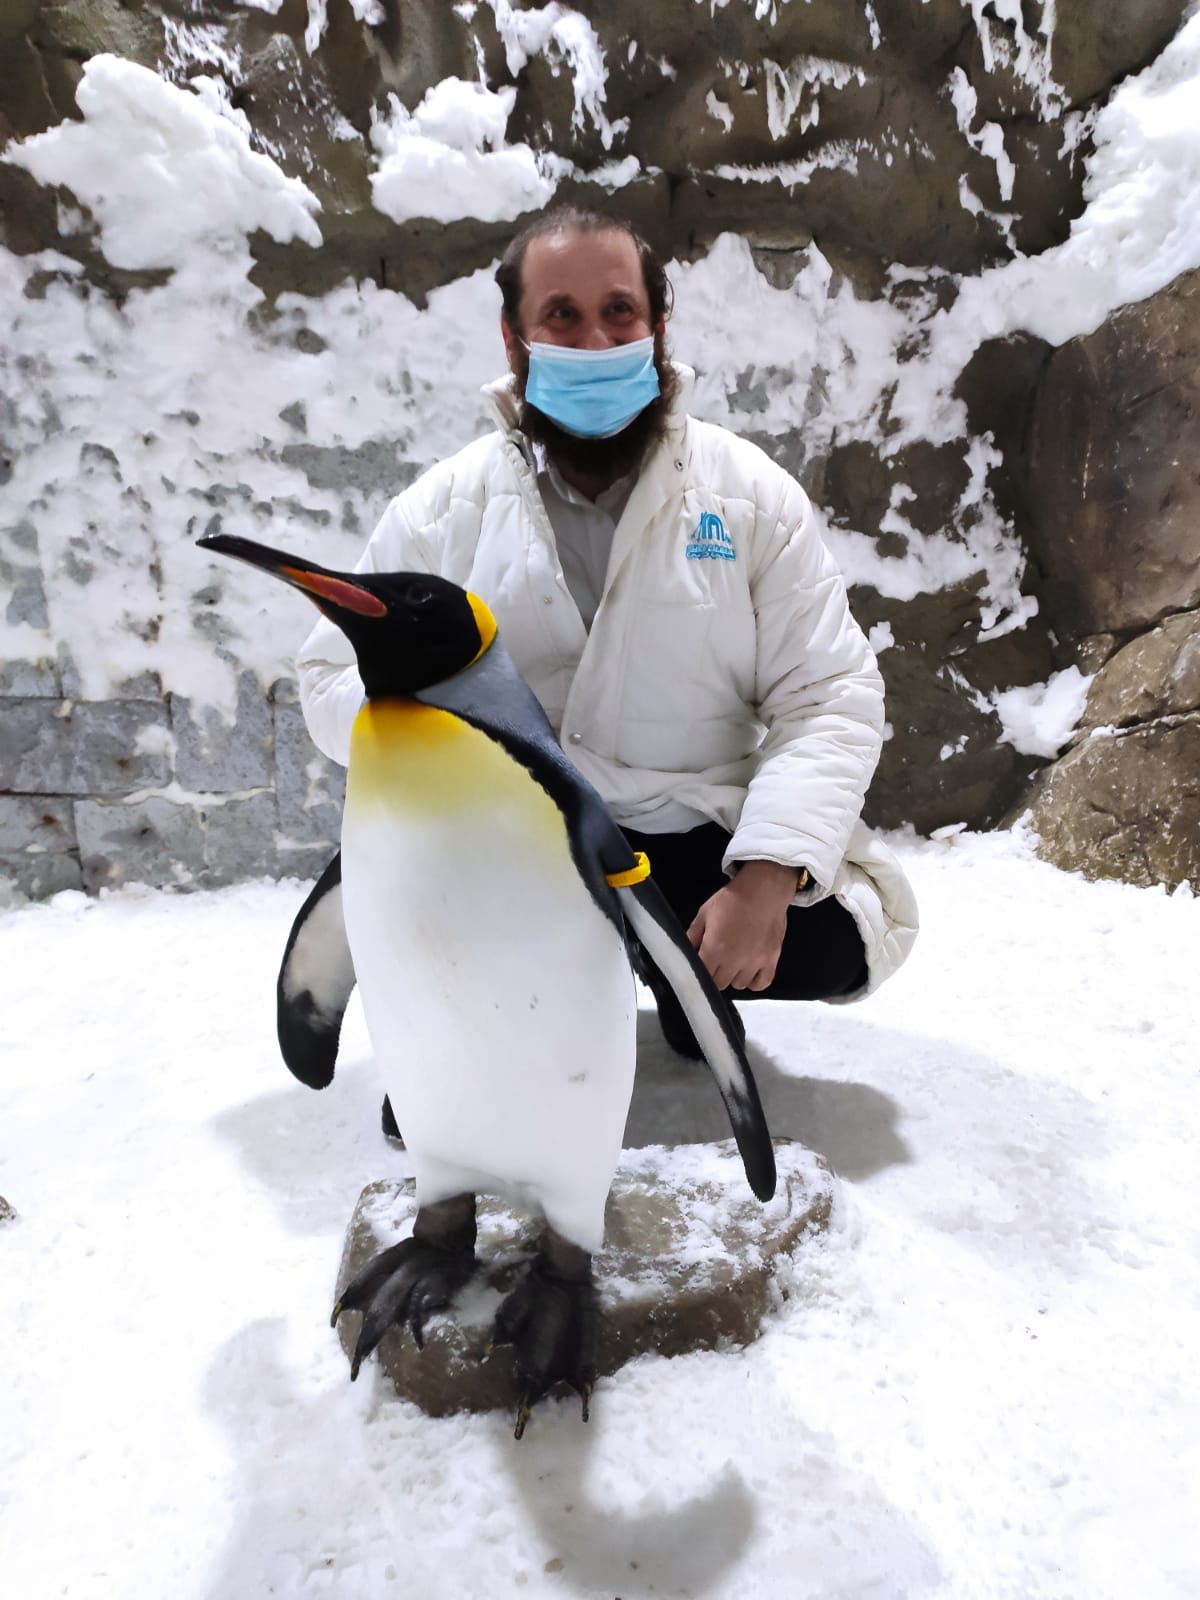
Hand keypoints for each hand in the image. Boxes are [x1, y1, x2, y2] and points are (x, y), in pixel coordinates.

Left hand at [687, 860, 798, 991]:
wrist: (763, 889)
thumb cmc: (733, 899)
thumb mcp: (704, 913)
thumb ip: (691, 936)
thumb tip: (684, 952)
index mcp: (715, 948)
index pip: (701, 976)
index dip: (699, 971)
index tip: (701, 965)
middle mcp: (734, 959)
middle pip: (719, 984)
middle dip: (715, 974)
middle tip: (717, 960)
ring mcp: (755, 962)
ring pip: (738, 985)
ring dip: (734, 976)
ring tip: (734, 960)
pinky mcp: (771, 959)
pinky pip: (761, 983)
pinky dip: (754, 981)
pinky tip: (749, 969)